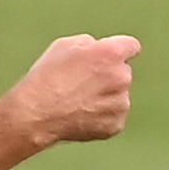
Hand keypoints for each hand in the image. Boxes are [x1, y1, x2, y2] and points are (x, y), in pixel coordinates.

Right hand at [0, 34, 140, 147]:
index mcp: (111, 54)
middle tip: (81, 84)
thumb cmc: (47, 77)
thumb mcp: (64, 46)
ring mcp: (121, 104)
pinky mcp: (116, 125)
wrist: (37, 113)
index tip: (112, 57)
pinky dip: (101, 116)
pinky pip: (113, 116)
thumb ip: (90, 44)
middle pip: (123, 72)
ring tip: (77, 101)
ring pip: (118, 96)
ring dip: (105, 97)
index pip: (131, 46)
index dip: (119, 50)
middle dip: (108, 76)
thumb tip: (100, 49)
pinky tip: (80, 115)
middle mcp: (122, 77)